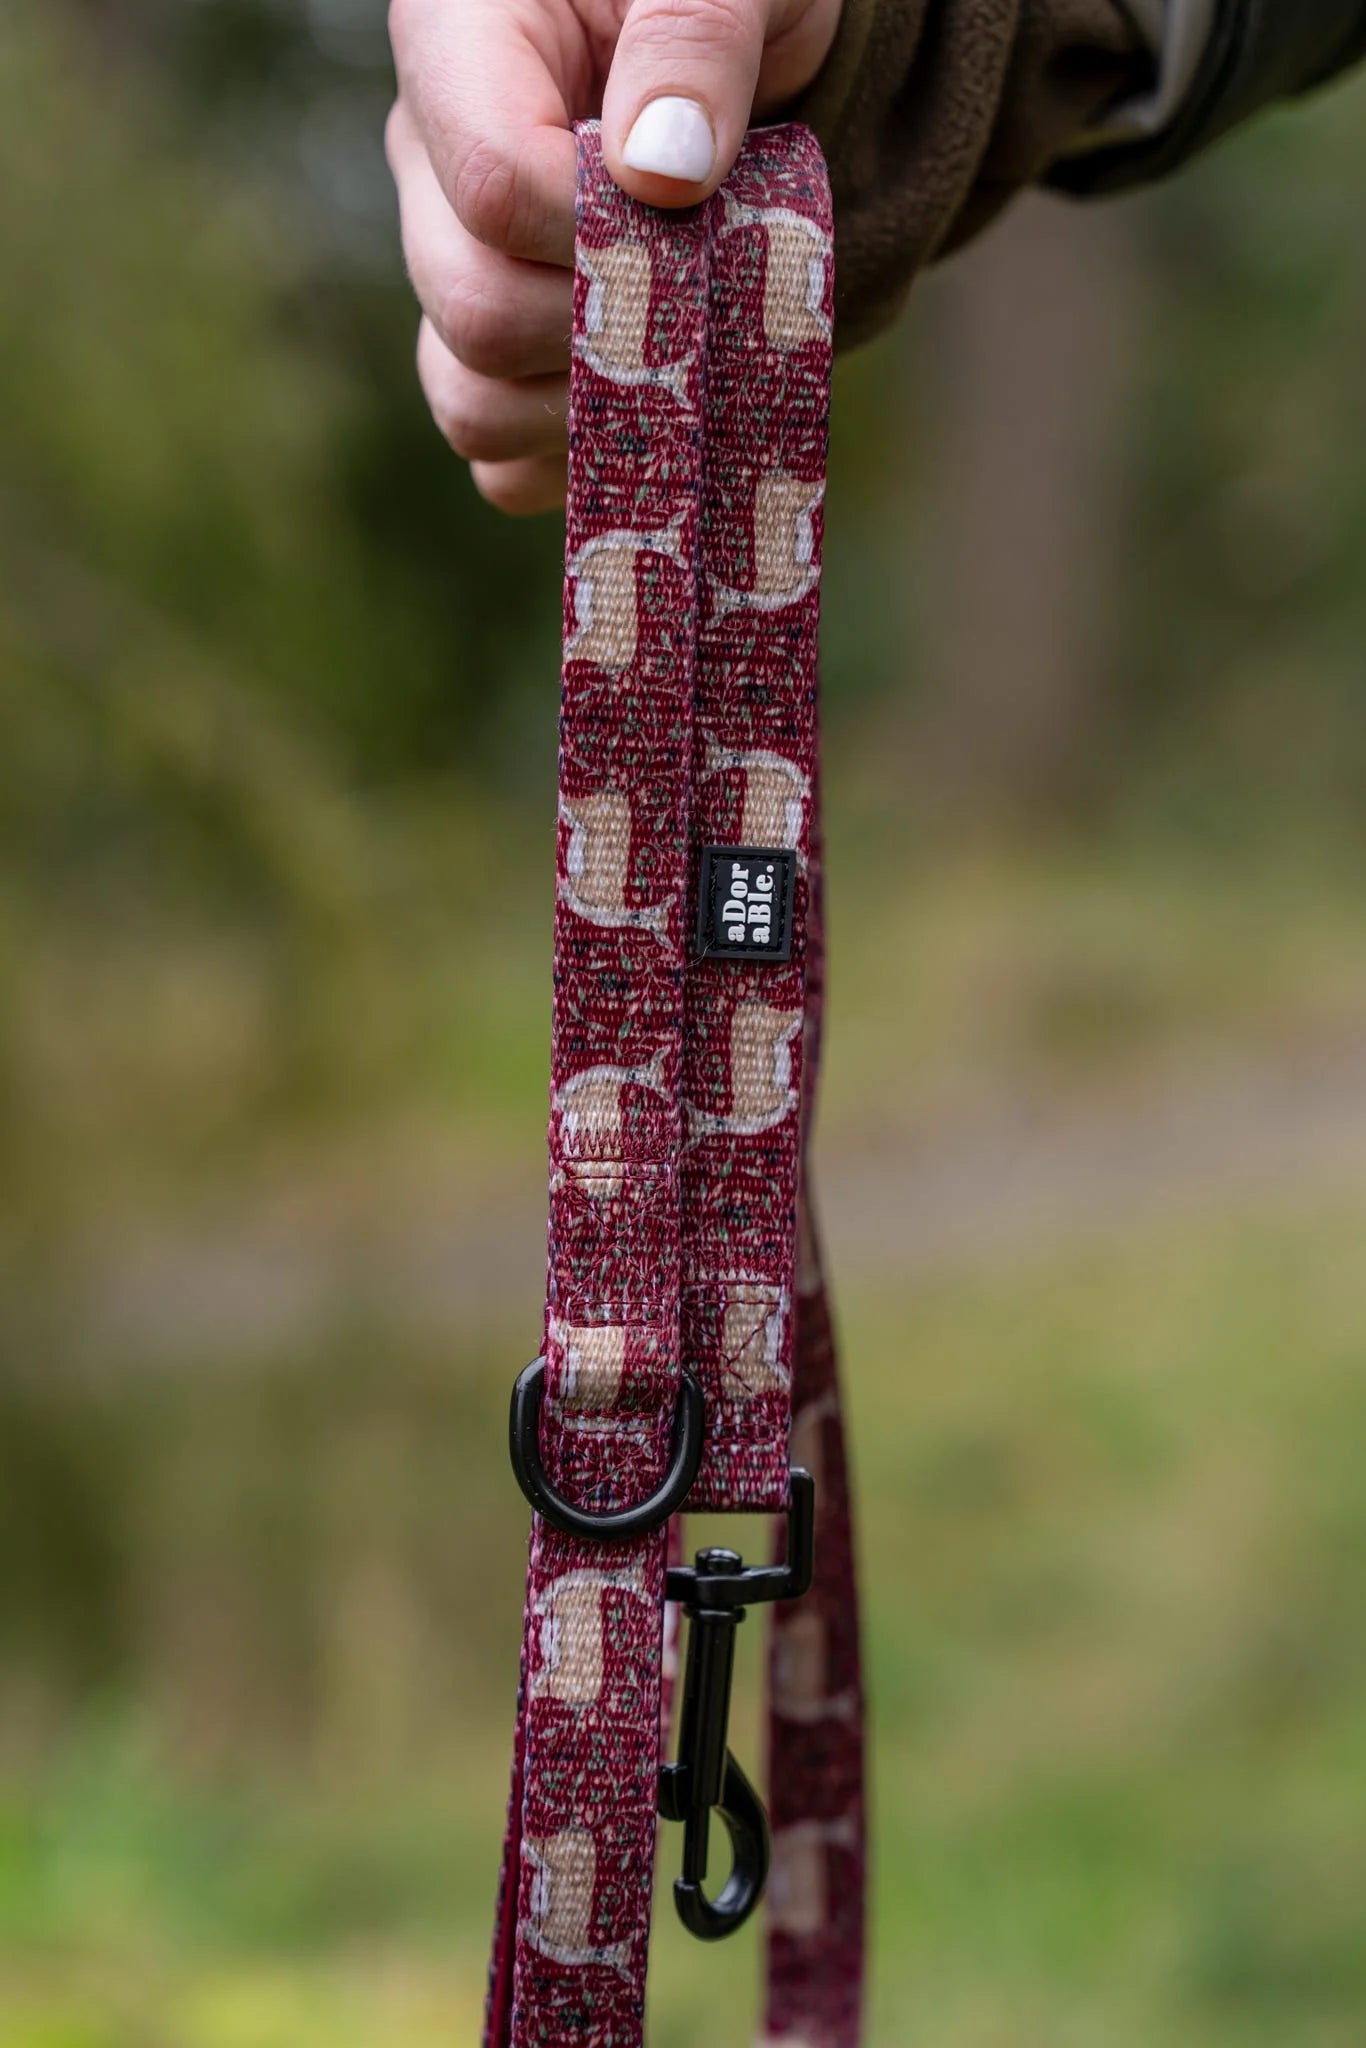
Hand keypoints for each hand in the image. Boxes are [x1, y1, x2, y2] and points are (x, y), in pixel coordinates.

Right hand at [386, 0, 841, 514]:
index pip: (492, 185)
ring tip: (687, 351)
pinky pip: (503, 459)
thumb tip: (661, 174)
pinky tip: (656, 403)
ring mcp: (453, 267)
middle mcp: (430, 165)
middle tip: (710, 293)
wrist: (755, 42)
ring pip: (473, 402)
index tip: (697, 211)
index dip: (602, 233)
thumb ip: (696, 40)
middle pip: (473, 309)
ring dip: (594, 408)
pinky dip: (583, 459)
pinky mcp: (492, 353)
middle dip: (608, 328)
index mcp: (457, 41)